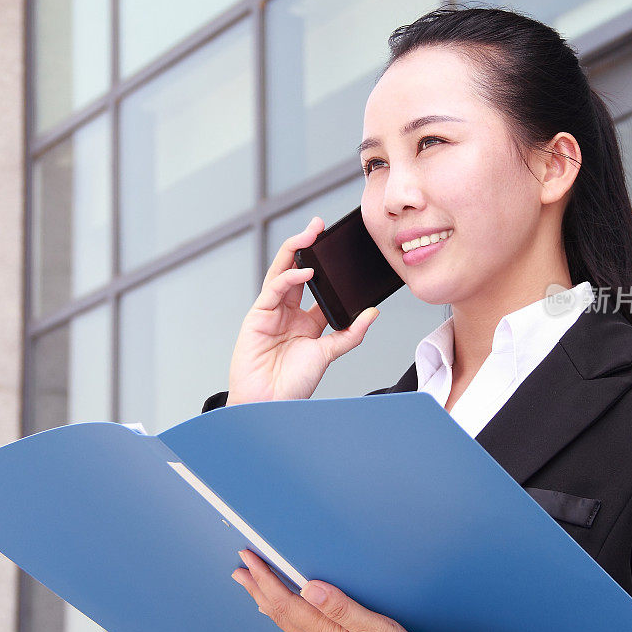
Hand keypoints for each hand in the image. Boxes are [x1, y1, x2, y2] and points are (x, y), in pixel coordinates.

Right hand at [226, 217, 379, 404]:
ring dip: (295, 251)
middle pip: (295, 270)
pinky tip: (305, 271)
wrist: (270, 405)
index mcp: (305, 320)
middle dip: (306, 246)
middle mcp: (286, 312)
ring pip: (281, 272)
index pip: (316, 285)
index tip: (338, 247)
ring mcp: (270, 312)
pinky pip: (273, 289)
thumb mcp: (328, 354)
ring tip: (310, 235)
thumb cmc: (294, 384)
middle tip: (318, 226)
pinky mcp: (257, 316)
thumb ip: (350, 333)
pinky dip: (288, 277)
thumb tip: (374, 313)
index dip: (325, 265)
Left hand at [233, 549, 413, 631]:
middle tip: (240, 569)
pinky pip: (299, 630)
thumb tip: (311, 587)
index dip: (266, 579)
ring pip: (287, 622)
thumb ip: (343, 608)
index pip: (288, 603)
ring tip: (252, 586)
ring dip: (266, 600)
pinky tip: (282, 611)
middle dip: (258, 588)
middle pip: (280, 613)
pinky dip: (283, 615)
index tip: (252, 560)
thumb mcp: (377, 630)